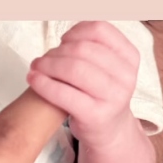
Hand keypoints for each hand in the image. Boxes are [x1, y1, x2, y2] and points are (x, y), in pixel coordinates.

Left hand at [27, 21, 140, 147]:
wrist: (108, 132)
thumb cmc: (100, 95)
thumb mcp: (105, 68)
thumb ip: (91, 48)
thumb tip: (64, 37)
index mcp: (129, 57)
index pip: (100, 30)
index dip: (76, 31)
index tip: (63, 41)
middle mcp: (126, 76)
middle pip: (83, 49)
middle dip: (56, 51)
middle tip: (41, 59)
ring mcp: (113, 97)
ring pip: (73, 68)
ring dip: (48, 64)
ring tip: (35, 67)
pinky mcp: (95, 116)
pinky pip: (64, 94)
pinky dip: (43, 84)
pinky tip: (33, 79)